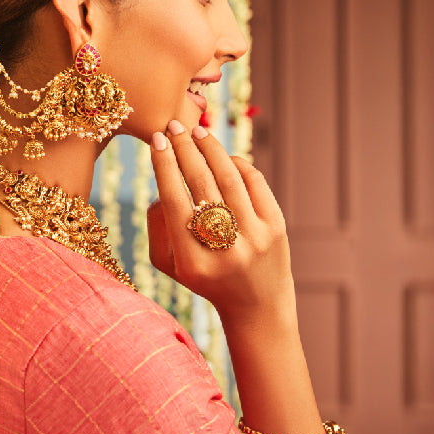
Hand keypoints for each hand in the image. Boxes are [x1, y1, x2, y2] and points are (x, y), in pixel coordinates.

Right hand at [147, 120, 291, 318]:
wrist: (257, 306)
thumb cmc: (206, 279)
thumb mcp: (170, 265)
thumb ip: (156, 227)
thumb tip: (163, 184)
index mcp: (194, 263)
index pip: (174, 202)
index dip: (164, 166)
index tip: (156, 141)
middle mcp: (226, 250)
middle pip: (201, 185)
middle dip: (184, 149)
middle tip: (173, 127)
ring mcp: (255, 237)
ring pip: (229, 178)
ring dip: (210, 148)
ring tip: (196, 132)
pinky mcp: (277, 227)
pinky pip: (254, 183)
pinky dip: (236, 164)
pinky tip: (222, 155)